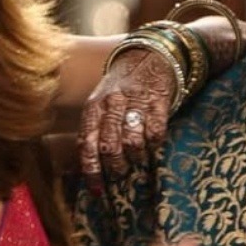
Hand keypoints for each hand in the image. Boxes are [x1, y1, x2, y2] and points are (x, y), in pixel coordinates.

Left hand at [78, 48, 175, 192]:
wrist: (148, 56)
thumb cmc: (120, 87)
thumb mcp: (100, 102)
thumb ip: (94, 129)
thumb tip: (90, 166)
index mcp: (94, 106)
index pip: (87, 144)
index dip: (91, 170)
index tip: (97, 190)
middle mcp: (112, 104)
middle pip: (109, 146)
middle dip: (114, 166)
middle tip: (120, 172)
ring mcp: (136, 102)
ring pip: (132, 142)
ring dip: (135, 157)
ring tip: (137, 158)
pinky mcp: (158, 102)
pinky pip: (155, 132)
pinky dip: (154, 143)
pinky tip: (152, 143)